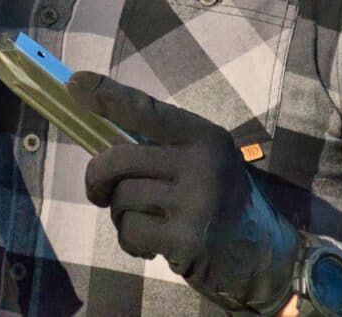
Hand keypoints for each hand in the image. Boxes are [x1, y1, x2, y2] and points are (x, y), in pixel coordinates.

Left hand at [71, 72, 300, 314]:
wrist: (267, 257)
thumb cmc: (220, 202)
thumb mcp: (201, 161)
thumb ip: (160, 146)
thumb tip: (98, 130)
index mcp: (204, 137)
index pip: (146, 110)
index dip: (107, 96)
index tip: (74, 84)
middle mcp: (202, 163)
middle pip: (118, 160)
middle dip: (97, 178)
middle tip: (99, 192)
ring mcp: (195, 202)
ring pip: (121, 199)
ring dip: (121, 215)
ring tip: (146, 221)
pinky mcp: (186, 239)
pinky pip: (129, 231)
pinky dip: (131, 240)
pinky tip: (154, 244)